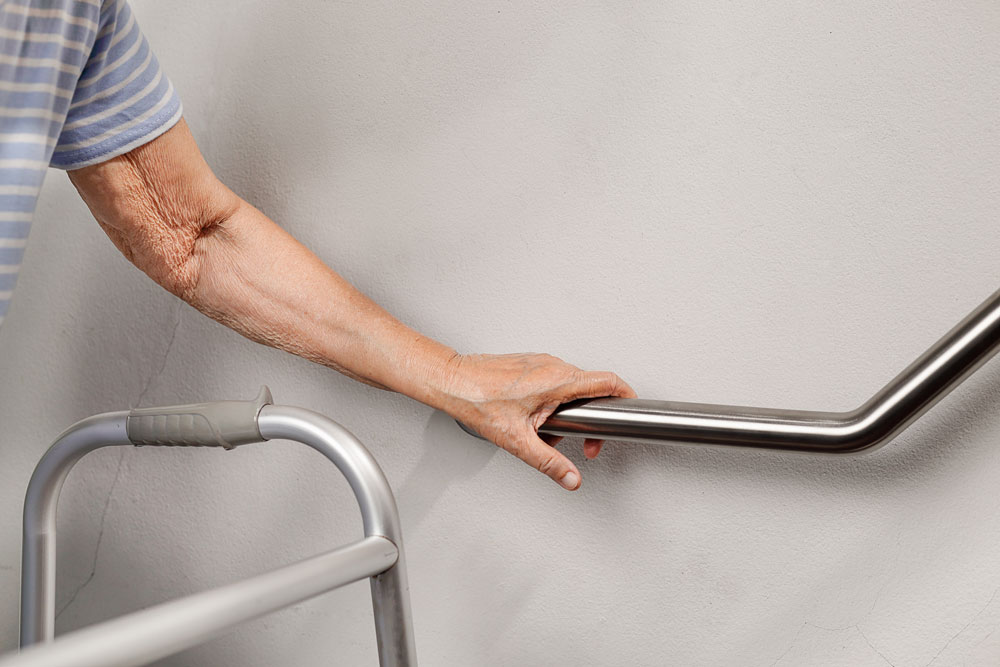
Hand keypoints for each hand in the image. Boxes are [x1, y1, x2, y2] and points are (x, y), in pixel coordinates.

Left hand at [441, 353, 636, 489]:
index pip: (608, 381)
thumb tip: (571, 478)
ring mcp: (541, 363)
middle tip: (584, 444)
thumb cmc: (480, 402)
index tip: (632, 409)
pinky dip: (552, 403)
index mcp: (559, 380)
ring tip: (548, 433)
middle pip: (591, 389)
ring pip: (570, 388)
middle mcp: (553, 366)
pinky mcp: (530, 365)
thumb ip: (550, 463)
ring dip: (567, 413)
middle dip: (591, 419)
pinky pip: (553, 382)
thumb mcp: (519, 441)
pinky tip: (533, 420)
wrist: (454, 381)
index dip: (626, 395)